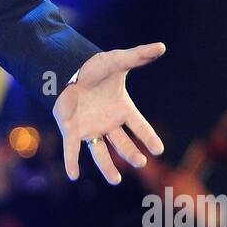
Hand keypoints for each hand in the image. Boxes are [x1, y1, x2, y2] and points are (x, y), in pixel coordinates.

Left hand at [52, 43, 165, 184]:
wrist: (65, 67)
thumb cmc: (93, 66)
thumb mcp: (116, 61)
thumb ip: (138, 56)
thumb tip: (161, 46)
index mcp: (121, 109)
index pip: (139, 126)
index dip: (149, 137)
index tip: (159, 150)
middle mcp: (107, 122)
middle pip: (122, 143)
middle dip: (131, 153)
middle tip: (140, 162)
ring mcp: (90, 128)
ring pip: (100, 152)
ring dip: (107, 167)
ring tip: (115, 180)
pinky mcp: (71, 130)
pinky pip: (72, 149)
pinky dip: (72, 162)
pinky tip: (73, 175)